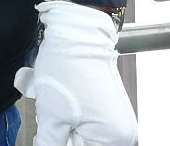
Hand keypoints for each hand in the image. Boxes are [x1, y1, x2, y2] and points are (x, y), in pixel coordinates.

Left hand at [15, 0, 137, 145]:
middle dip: (62, 136)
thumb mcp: (51, 114)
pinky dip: (69, 119)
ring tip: (54, 108)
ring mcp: (115, 120)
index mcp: (113, 138)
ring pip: (81, 136)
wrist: (76, 34)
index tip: (48, 132)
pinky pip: (85, 125)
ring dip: (63, 129)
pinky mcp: (106, 109)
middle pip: (82, 145)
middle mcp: (121, 133)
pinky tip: (59, 105)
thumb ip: (50, 142)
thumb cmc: (68, 67)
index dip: (58, 142)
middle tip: (50, 119)